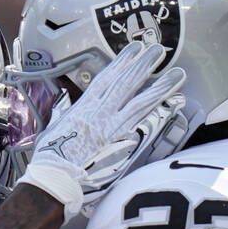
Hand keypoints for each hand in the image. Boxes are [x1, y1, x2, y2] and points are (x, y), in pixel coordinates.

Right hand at [17, 41, 185, 218]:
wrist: (55, 178)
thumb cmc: (50, 159)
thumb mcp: (54, 128)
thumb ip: (64, 115)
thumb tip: (65, 107)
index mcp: (83, 108)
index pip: (106, 79)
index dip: (121, 63)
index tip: (133, 50)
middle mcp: (100, 113)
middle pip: (125, 84)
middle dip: (143, 65)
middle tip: (158, 50)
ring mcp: (113, 128)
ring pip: (140, 101)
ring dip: (159, 86)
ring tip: (177, 74)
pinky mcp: (122, 144)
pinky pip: (145, 125)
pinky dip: (160, 113)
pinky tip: (175, 104)